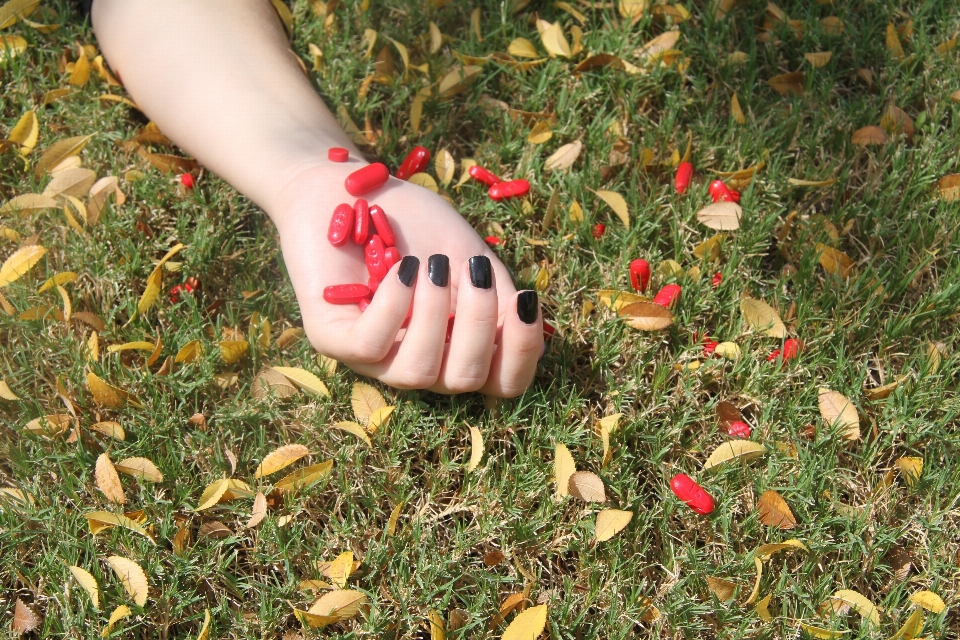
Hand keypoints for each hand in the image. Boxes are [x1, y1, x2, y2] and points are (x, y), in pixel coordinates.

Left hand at [271, 163, 542, 396]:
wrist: (344, 188)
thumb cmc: (411, 222)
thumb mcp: (466, 253)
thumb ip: (495, 291)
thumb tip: (528, 323)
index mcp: (455, 347)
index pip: (502, 382)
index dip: (523, 352)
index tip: (525, 298)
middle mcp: (417, 361)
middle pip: (465, 380)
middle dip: (479, 324)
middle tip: (474, 271)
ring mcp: (372, 357)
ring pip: (417, 373)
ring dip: (434, 315)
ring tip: (432, 266)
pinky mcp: (331, 338)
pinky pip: (369, 345)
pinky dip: (393, 306)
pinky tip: (402, 269)